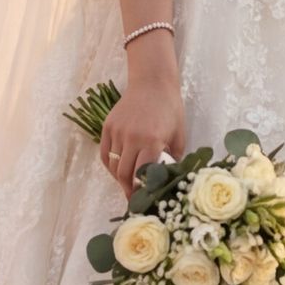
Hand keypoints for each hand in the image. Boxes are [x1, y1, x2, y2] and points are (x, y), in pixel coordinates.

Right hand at [99, 71, 183, 194]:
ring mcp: (117, 132)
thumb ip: (174, 158)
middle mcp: (132, 138)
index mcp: (152, 141)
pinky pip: (105, 153)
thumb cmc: (170, 109)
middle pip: (124, 174)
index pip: (141, 175)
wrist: (153, 83)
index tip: (143, 201)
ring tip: (126, 184)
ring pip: (113, 165)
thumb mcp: (179, 135)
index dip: (141, 191)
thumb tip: (169, 179)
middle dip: (128, 189)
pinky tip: (117, 170)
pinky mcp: (108, 126)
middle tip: (133, 198)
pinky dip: (110, 165)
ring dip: (118, 178)